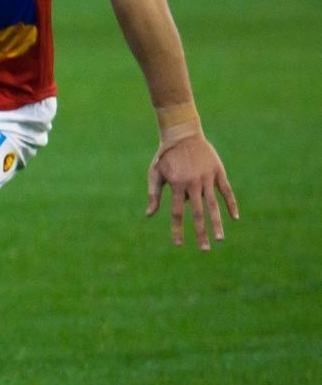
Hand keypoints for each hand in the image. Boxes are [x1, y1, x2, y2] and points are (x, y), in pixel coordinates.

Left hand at [147, 135, 237, 251]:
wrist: (182, 134)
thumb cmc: (166, 156)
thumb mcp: (155, 173)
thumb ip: (154, 194)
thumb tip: (149, 215)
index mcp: (177, 185)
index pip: (177, 213)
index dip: (177, 229)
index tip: (179, 244)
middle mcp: (193, 184)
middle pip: (198, 213)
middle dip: (201, 233)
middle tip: (205, 249)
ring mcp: (207, 178)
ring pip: (213, 205)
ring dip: (217, 223)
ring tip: (220, 239)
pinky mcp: (218, 172)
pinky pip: (226, 192)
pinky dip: (231, 204)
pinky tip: (234, 217)